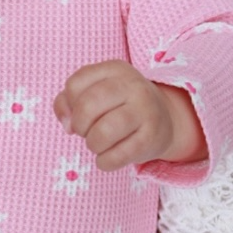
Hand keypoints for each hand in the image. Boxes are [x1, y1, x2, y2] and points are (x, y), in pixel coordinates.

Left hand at [53, 61, 205, 170]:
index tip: (79, 113)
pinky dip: (105, 162)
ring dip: (93, 145)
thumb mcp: (94, 92)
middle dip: (79, 126)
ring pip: (103, 133)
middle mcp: (133, 85)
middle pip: (87, 106)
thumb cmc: (119, 106)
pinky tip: (108, 158)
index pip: (75, 85)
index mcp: (115, 69)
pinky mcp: (152, 137)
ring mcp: (145, 110)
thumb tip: (67, 123)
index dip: (70, 105)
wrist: (165, 119)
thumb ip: (68, 101)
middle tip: (87, 132)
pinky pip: (118, 156)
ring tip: (99, 144)